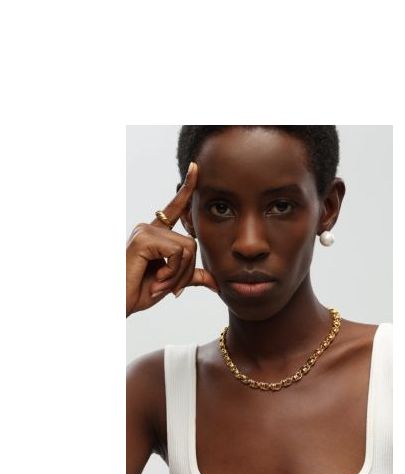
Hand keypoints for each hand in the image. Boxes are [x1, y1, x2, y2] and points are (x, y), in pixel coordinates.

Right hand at [126, 162, 218, 316]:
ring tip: (160, 284)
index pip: (175, 209)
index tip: (196, 168)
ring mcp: (145, 231)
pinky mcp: (144, 238)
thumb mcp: (171, 283)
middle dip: (186, 271)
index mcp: (156, 235)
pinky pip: (177, 252)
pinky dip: (172, 271)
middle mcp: (149, 228)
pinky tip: (156, 279)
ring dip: (179, 274)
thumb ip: (191, 276)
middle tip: (169, 288)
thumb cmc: (139, 293)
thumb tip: (215, 281)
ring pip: (187, 248)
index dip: (187, 190)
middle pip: (191, 243)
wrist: (119, 304)